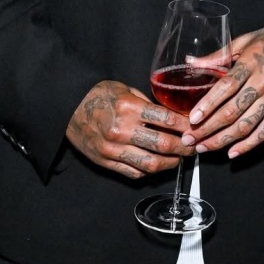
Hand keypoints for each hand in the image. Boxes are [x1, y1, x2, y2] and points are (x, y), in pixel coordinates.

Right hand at [66, 79, 193, 179]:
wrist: (67, 106)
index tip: (196, 127)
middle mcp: (121, 131)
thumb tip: (174, 116)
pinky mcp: (105, 162)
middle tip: (193, 146)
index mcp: (129, 108)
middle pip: (163, 145)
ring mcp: (112, 149)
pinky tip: (158, 164)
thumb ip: (149, 104)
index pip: (167, 120)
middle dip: (183, 147)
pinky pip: (134, 172)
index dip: (186, 126)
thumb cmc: (99, 94)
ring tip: (179, 158)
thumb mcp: (126, 90)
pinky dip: (150, 170)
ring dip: (170, 163)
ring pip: (151, 164)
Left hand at [181, 22, 263, 157]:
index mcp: (251, 62)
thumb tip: (190, 62)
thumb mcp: (246, 40)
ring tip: (203, 147)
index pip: (226, 87)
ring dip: (223, 139)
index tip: (192, 118)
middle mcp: (263, 82)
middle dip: (208, 128)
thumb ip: (218, 55)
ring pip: (247, 124)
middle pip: (233, 110)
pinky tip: (233, 152)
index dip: (208, 104)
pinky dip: (249, 144)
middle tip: (189, 138)